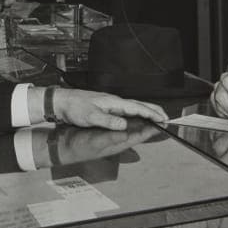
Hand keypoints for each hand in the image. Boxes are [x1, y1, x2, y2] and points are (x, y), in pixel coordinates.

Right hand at [44, 121, 162, 166]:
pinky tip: (130, 114)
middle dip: (151, 123)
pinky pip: (122, 124)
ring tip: (151, 113)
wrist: (65, 147)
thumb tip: (127, 132)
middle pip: (139, 131)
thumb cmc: (80, 147)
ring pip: (132, 127)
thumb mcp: (96, 141)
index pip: (141, 135)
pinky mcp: (106, 131)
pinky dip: (129, 119)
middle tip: (162, 115)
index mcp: (119, 142)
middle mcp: (118, 139)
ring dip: (142, 121)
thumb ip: (111, 136)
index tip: (164, 122)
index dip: (153, 129)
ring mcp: (112, 136)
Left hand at [49, 88, 167, 130]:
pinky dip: (136, 114)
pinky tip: (137, 118)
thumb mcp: (90, 117)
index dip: (152, 113)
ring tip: (156, 118)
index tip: (163, 119)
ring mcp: (111, 104)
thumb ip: (107, 121)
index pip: (137, 107)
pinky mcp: (106, 107)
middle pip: (139, 105)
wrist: (61, 101)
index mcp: (113, 102)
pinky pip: (127, 110)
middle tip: (166, 118)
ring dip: (146, 112)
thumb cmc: (74, 108)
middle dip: (154, 111)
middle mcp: (114, 102)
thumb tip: (124, 125)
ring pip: (134, 107)